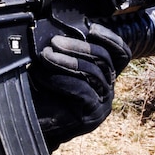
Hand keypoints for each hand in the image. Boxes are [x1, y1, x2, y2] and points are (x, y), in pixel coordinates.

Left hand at [29, 24, 130, 150]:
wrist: (33, 127)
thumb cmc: (45, 96)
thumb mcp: (60, 69)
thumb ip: (69, 52)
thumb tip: (65, 29)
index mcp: (105, 77)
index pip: (121, 55)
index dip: (110, 38)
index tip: (91, 28)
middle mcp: (108, 90)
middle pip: (104, 60)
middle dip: (79, 47)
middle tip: (54, 42)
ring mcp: (102, 104)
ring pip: (93, 73)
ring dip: (66, 61)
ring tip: (45, 56)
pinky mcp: (91, 116)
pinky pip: (81, 90)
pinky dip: (61, 79)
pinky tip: (43, 75)